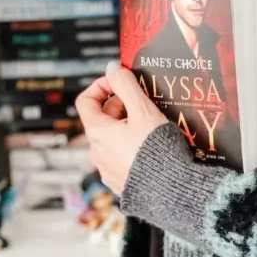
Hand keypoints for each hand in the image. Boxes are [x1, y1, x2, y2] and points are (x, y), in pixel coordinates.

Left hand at [76, 64, 167, 195]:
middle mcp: (96, 152)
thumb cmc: (157, 150)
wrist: (170, 189)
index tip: (121, 83)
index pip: (86, 101)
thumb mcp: (143, 110)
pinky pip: (120, 156)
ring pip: (112, 138)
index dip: (102, 86)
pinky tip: (150, 147)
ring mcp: (106, 168)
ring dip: (127, 127)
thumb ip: (125, 85)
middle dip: (120, 106)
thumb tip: (112, 67)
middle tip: (144, 104)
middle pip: (101, 119)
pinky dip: (131, 146)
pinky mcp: (119, 181)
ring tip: (151, 127)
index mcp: (98, 132)